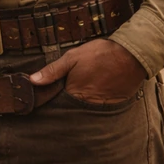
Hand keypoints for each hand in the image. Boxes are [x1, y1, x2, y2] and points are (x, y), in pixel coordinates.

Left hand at [30, 39, 146, 104]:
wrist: (131, 55)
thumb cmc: (100, 54)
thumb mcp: (72, 57)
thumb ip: (52, 71)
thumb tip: (32, 80)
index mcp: (74, 93)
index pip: (58, 103)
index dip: (52, 100)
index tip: (46, 100)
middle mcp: (87, 103)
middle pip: (72, 108)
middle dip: (67, 104)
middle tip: (66, 96)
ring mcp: (102, 105)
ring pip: (86, 109)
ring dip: (82, 104)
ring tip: (84, 92)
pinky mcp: (114, 105)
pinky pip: (101, 108)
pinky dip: (97, 103)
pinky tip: (97, 92)